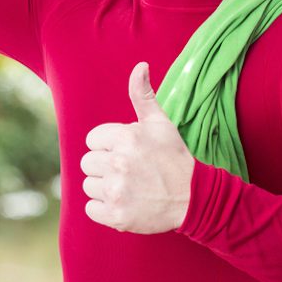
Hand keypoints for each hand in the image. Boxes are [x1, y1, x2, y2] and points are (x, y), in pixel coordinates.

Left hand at [81, 62, 195, 233]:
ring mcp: (117, 191)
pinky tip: (123, 202)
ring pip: (89, 186)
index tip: (126, 153)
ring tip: (128, 187)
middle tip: (128, 171)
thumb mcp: (160, 123)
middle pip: (87, 163)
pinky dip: (103, 209)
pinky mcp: (116, 216)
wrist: (193, 198)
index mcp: (126, 137)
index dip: (108, 146)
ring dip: (104, 188)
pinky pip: (90, 209)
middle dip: (104, 166)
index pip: (92, 140)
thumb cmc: (173, 157)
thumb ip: (143, 94)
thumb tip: (140, 66)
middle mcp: (118, 163)